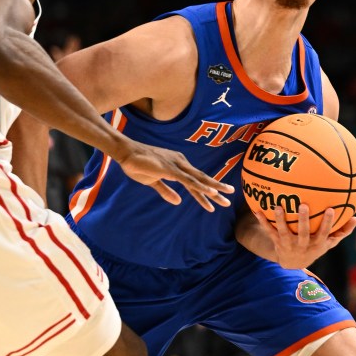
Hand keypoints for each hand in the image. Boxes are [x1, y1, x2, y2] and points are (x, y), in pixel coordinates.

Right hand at [118, 141, 233, 210]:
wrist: (126, 153)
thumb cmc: (137, 164)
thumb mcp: (153, 181)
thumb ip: (166, 191)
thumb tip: (178, 202)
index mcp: (177, 165)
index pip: (195, 180)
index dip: (205, 191)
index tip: (216, 199)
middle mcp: (180, 163)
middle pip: (202, 179)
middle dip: (216, 188)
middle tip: (230, 196)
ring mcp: (177, 166)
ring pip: (199, 180)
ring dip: (213, 189)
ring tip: (226, 198)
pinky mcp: (170, 170)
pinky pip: (189, 181)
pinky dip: (201, 187)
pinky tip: (211, 192)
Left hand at [254, 204, 355, 268]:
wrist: (294, 263)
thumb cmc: (315, 247)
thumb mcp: (329, 243)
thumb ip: (343, 231)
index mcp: (317, 244)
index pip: (324, 233)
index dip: (328, 223)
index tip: (331, 209)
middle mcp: (303, 245)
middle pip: (303, 233)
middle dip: (303, 220)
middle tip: (303, 205)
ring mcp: (289, 244)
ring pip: (284, 232)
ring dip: (281, 220)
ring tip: (278, 207)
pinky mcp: (277, 242)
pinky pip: (269, 231)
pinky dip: (263, 221)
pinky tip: (257, 210)